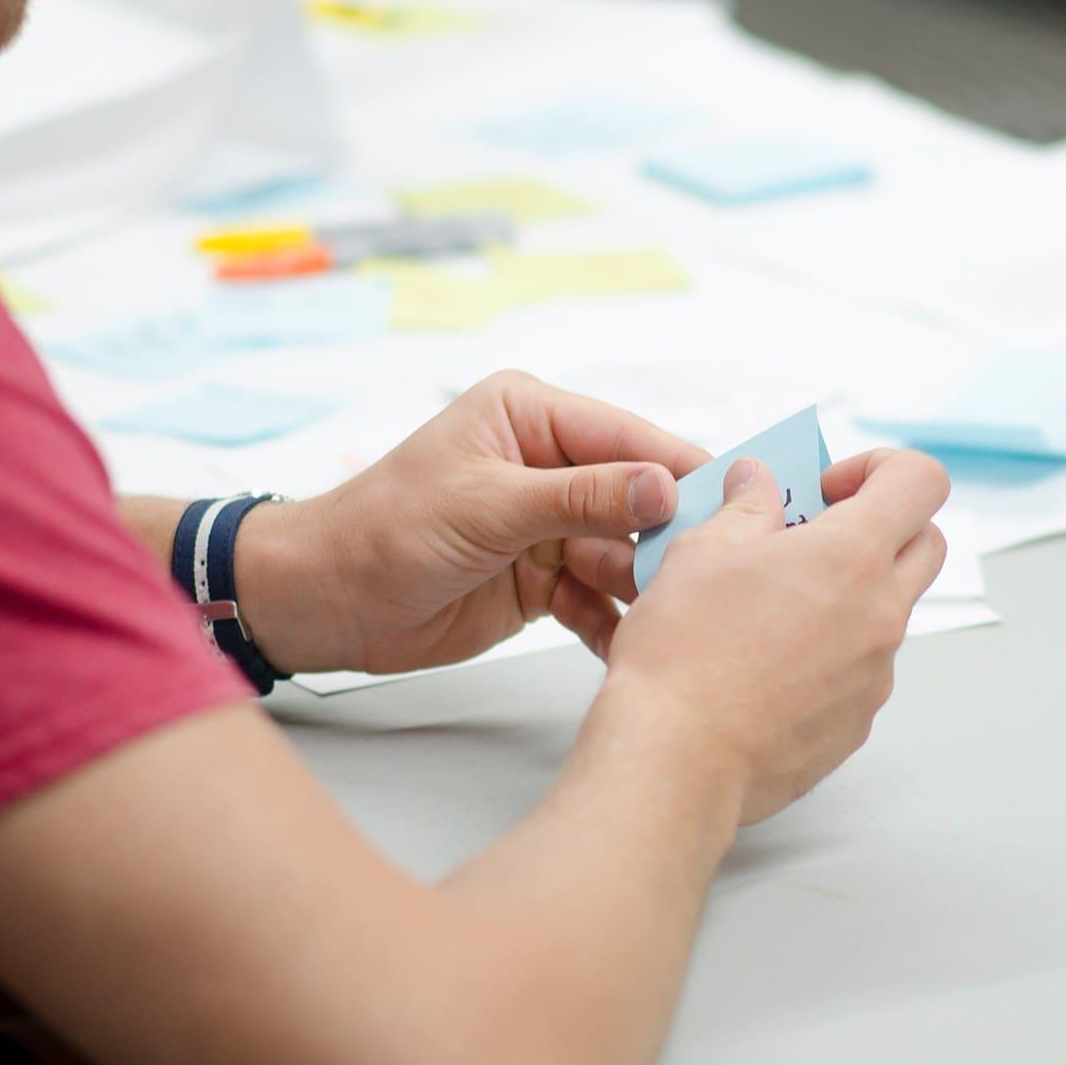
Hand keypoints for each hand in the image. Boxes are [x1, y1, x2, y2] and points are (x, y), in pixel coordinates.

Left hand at [237, 371, 709, 673]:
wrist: (324, 603)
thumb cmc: (385, 530)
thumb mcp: (488, 505)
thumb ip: (582, 497)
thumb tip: (666, 487)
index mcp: (531, 416)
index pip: (629, 438)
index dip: (682, 471)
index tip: (740, 505)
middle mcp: (548, 464)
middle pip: (637, 499)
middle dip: (669, 539)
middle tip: (712, 576)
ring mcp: (548, 525)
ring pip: (624, 555)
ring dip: (645, 588)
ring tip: (676, 621)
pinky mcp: (543, 579)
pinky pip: (598, 598)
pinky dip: (613, 623)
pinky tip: (634, 648)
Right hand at [594, 449, 949, 825]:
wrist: (676, 758)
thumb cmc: (684, 653)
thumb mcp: (701, 551)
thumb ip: (745, 507)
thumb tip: (758, 482)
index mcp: (851, 556)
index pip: (921, 481)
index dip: (880, 468)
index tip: (827, 489)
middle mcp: (880, 615)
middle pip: (926, 545)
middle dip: (881, 527)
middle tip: (812, 538)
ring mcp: (875, 675)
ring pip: (887, 612)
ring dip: (847, 595)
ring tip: (769, 610)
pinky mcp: (856, 723)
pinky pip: (860, 670)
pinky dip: (828, 655)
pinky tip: (763, 667)